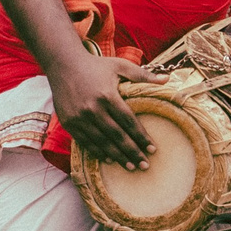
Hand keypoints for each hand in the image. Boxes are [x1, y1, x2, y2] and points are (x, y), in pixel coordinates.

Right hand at [51, 52, 161, 168]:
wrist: (63, 64)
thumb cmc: (96, 65)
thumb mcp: (120, 65)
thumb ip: (143, 75)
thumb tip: (167, 79)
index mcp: (108, 95)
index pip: (129, 121)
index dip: (141, 137)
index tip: (153, 149)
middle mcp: (93, 109)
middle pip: (117, 136)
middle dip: (133, 152)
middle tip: (145, 165)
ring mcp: (79, 117)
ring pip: (102, 142)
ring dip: (117, 156)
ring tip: (131, 167)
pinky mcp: (68, 122)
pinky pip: (85, 142)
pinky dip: (98, 151)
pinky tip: (109, 159)